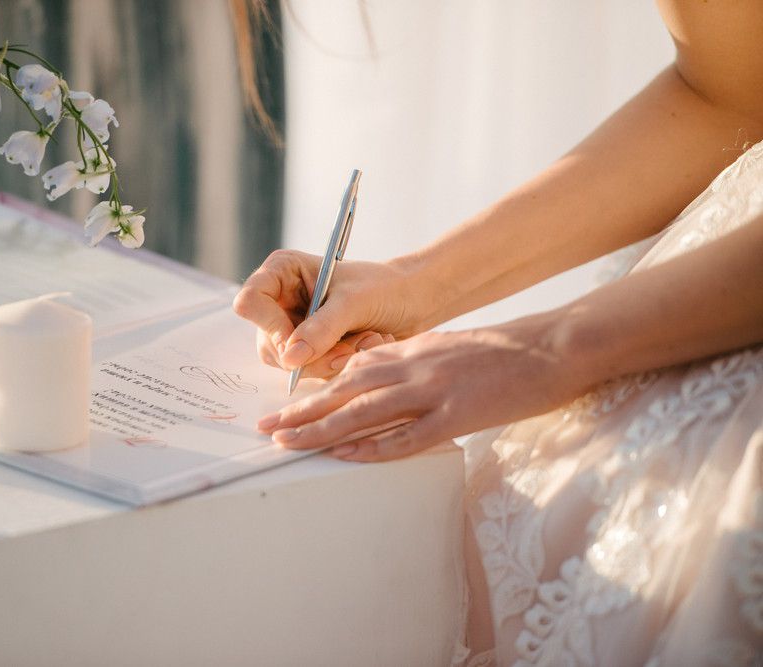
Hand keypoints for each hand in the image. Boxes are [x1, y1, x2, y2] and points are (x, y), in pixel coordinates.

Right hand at [232, 249, 430, 377]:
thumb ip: (321, 329)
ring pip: (291, 364)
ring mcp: (293, 328)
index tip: (299, 342)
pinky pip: (312, 372)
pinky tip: (365, 347)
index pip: (250, 302)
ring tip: (367, 340)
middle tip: (350, 347)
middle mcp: (281, 301)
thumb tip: (289, 358)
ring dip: (333, 360)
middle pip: (270, 343)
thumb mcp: (353, 302)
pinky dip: (341, 365)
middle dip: (313, 353)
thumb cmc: (384, 287)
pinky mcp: (309, 351)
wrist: (413, 302)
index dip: (270, 326)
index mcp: (282, 272)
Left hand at [256, 314, 589, 460]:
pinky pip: (407, 435)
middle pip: (344, 391)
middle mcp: (412, 366)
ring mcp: (432, 390)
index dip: (316, 389)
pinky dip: (373, 447)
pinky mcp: (457, 414)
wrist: (552, 346)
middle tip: (265, 427)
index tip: (288, 404)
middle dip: (301, 410)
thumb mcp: (450, 348)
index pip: (351, 371)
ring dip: (320, 429)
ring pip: (363, 412)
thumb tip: (388, 382)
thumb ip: (416, 363)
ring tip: (286, 442)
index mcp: (411, 350)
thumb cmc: (505, 351)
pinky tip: (345, 456)